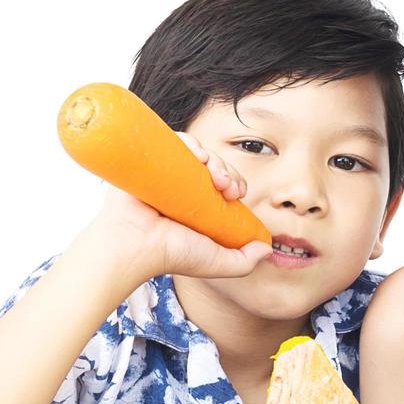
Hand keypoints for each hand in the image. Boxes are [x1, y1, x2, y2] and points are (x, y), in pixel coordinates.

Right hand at [83, 132, 271, 281]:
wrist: (136, 245)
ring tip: (212, 172)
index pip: (224, 183)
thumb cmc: (171, 255)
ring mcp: (165, 172)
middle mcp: (181, 188)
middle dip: (229, 171)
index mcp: (196, 206)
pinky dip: (189, 142)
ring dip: (213, 157)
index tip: (237, 194)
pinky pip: (173, 140)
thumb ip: (244, 261)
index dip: (236, 182)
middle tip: (227, 186)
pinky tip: (197, 155)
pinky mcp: (150, 160)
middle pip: (214, 165)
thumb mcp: (217, 263)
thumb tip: (267, 249)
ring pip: (197, 152)